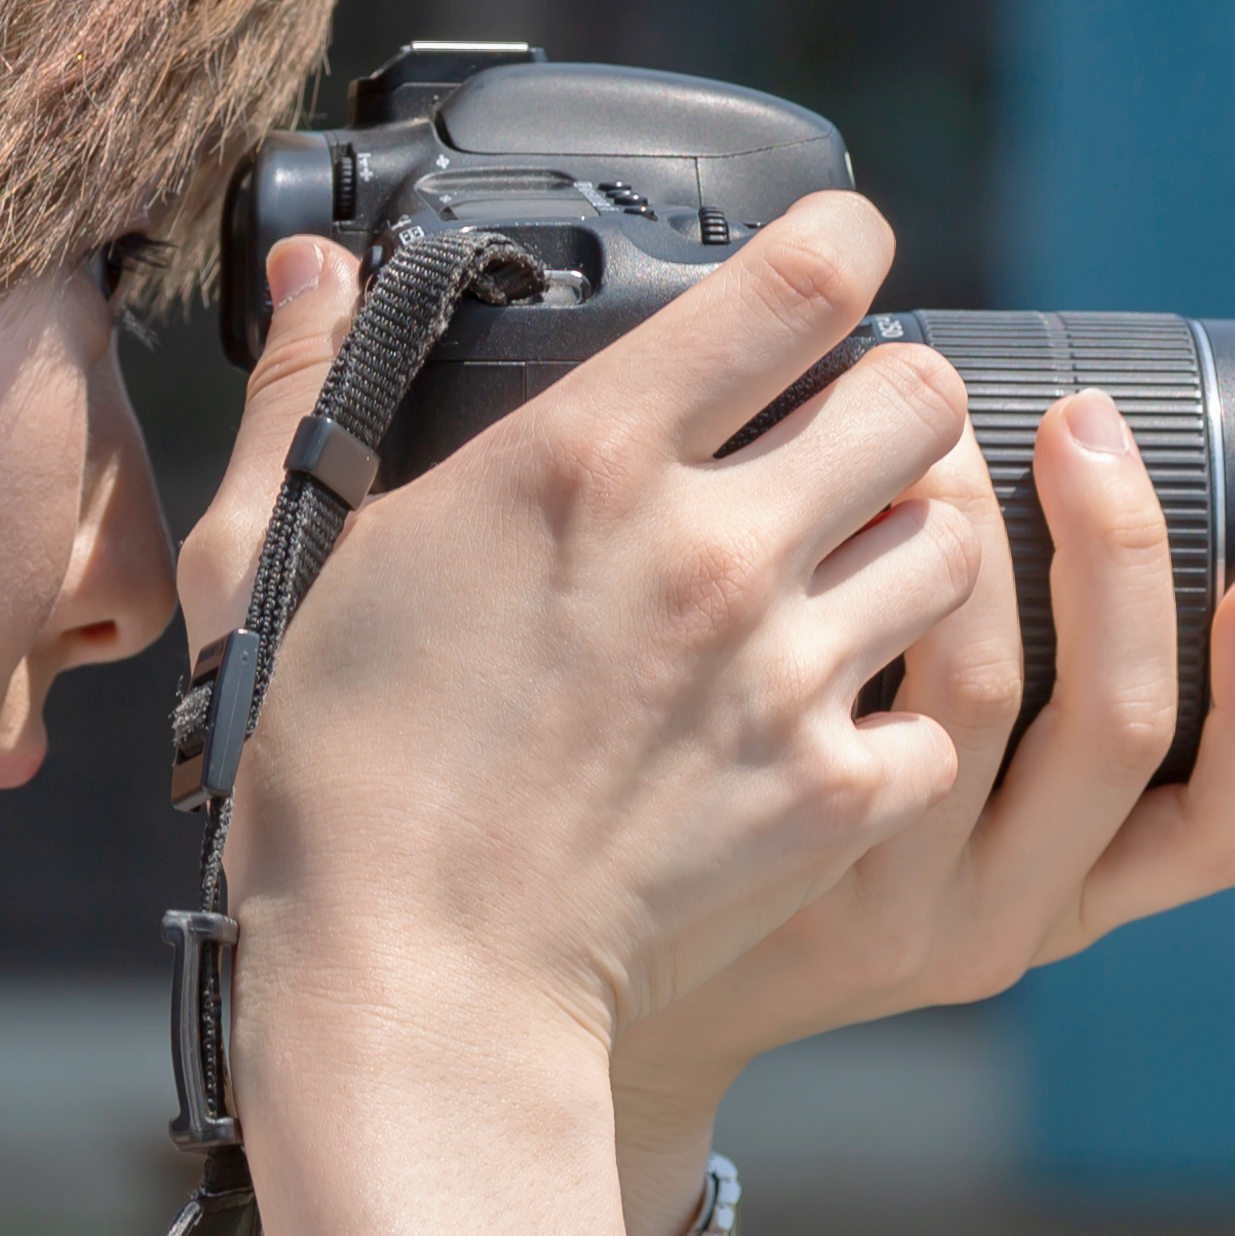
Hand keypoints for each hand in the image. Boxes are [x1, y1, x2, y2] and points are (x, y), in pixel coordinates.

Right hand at [193, 233, 1234, 1235]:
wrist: (409, 984)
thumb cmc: (326, 774)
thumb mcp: (281, 561)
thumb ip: (307, 394)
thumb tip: (311, 270)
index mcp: (588, 454)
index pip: (809, 277)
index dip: (840, 251)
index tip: (831, 269)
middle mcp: (715, 546)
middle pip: (920, 394)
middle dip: (888, 404)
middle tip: (838, 446)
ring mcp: (786, 675)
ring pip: (953, 545)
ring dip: (909, 551)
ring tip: (841, 584)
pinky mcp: (830, 795)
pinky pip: (940, 718)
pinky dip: (900, 723)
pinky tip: (826, 731)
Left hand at [597, 378, 1234, 1195]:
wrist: (603, 991)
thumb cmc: (784, 870)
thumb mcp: (933, 844)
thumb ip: (1001, 723)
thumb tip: (1079, 483)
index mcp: (1073, 898)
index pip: (1230, 829)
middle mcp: (1002, 915)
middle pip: (1119, 726)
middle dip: (1125, 553)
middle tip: (1090, 425)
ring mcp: (889, 894)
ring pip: (982, 689)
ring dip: (981, 534)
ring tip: (941, 429)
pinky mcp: (781, 860)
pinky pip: (851, 700)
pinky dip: (864, 585)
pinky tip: (839, 504)